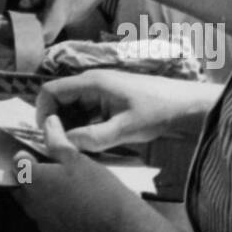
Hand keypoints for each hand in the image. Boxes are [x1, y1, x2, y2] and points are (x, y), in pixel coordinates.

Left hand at [11, 114, 133, 231]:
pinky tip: (70, 201)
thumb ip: (56, 139)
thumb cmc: (97, 188)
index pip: (16, 163)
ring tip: (63, 184)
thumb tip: (48, 122)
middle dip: (30, 175)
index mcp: (33, 180)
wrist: (118, 222)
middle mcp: (32, 202)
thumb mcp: (75, 156)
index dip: (26, 155)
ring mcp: (42, 220)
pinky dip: (51, 208)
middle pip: (20, 184)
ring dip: (40, 192)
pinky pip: (44, 217)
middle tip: (50, 167)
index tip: (37, 152)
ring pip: (31, 201)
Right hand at [34, 69, 221, 153]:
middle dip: (57, 123)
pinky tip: (94, 143)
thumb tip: (64, 145)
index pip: (50, 91)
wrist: (188, 106)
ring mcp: (101, 92)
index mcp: (91, 82)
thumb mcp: (126, 129)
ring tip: (80, 149)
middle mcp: (92, 83)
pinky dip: (84, 127)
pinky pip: (87, 113)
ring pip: (73, 109)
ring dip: (71, 127)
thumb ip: (94, 138)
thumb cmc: (158, 111)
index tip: (49, 137)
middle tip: (64, 148)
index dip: (43, 112)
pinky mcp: (110, 102)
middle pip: (59, 100)